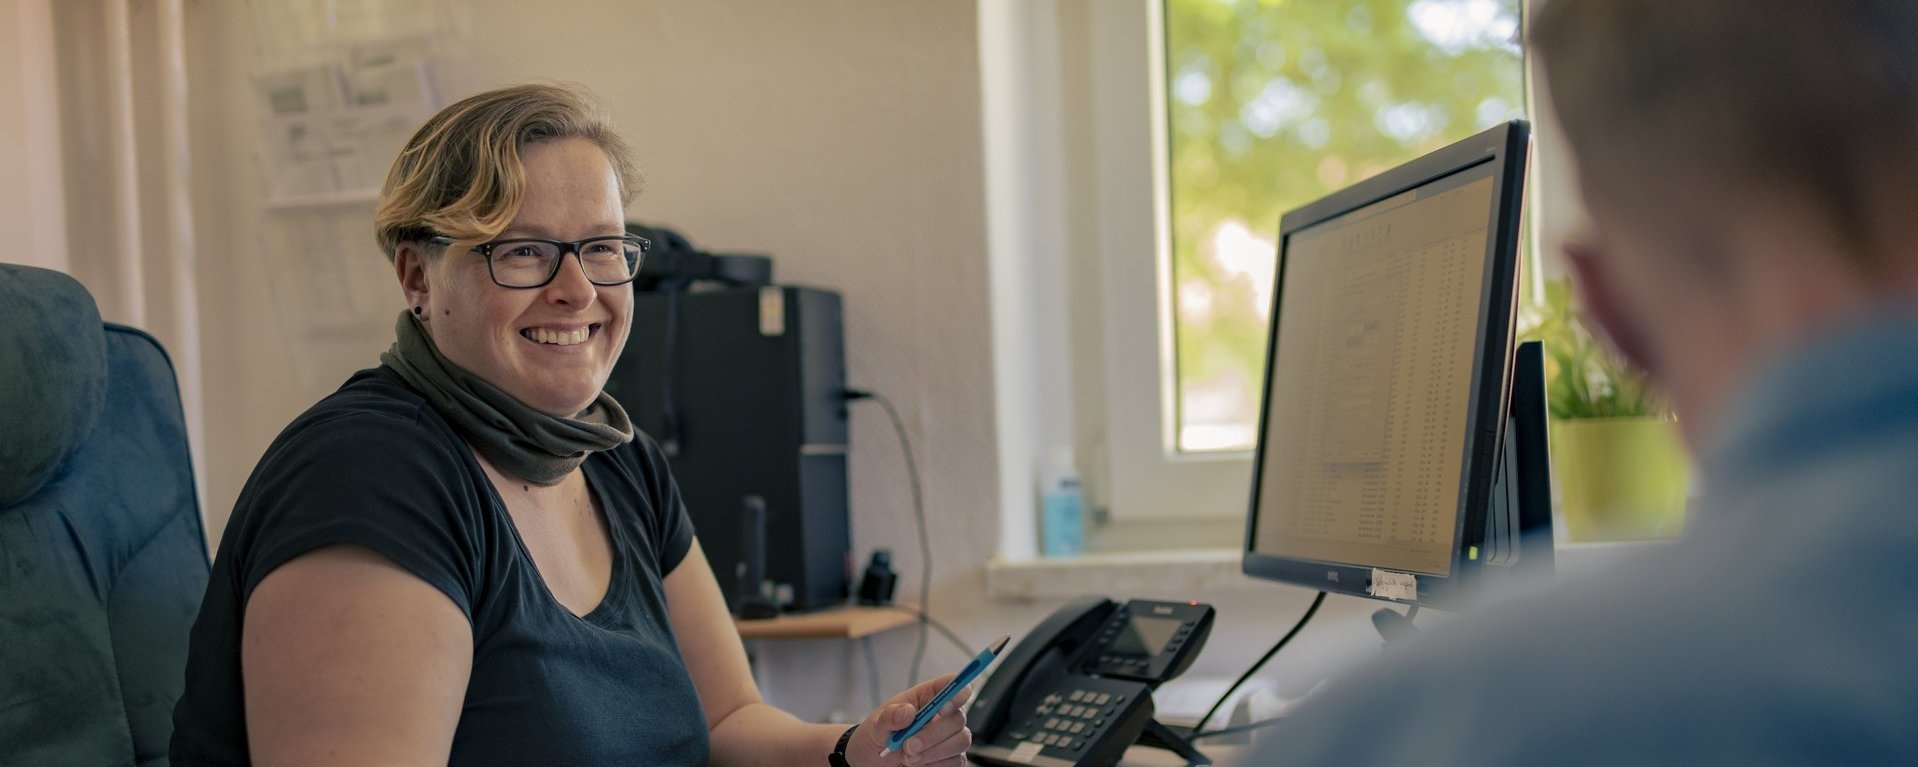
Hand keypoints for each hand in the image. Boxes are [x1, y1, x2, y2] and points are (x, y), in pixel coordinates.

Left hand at [845, 673, 972, 766]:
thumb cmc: (878, 736)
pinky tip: (918, 764)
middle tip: (908, 746)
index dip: (957, 691)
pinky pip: (956, 761)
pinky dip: (935, 764)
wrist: (874, 761)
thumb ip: (890, 716)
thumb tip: (908, 711)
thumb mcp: (875, 725)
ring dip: (933, 753)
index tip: (944, 706)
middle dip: (933, 734)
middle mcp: (943, 714)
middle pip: (957, 718)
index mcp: (927, 697)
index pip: (952, 685)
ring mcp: (950, 736)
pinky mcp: (951, 757)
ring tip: (908, 758)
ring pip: (960, 740)